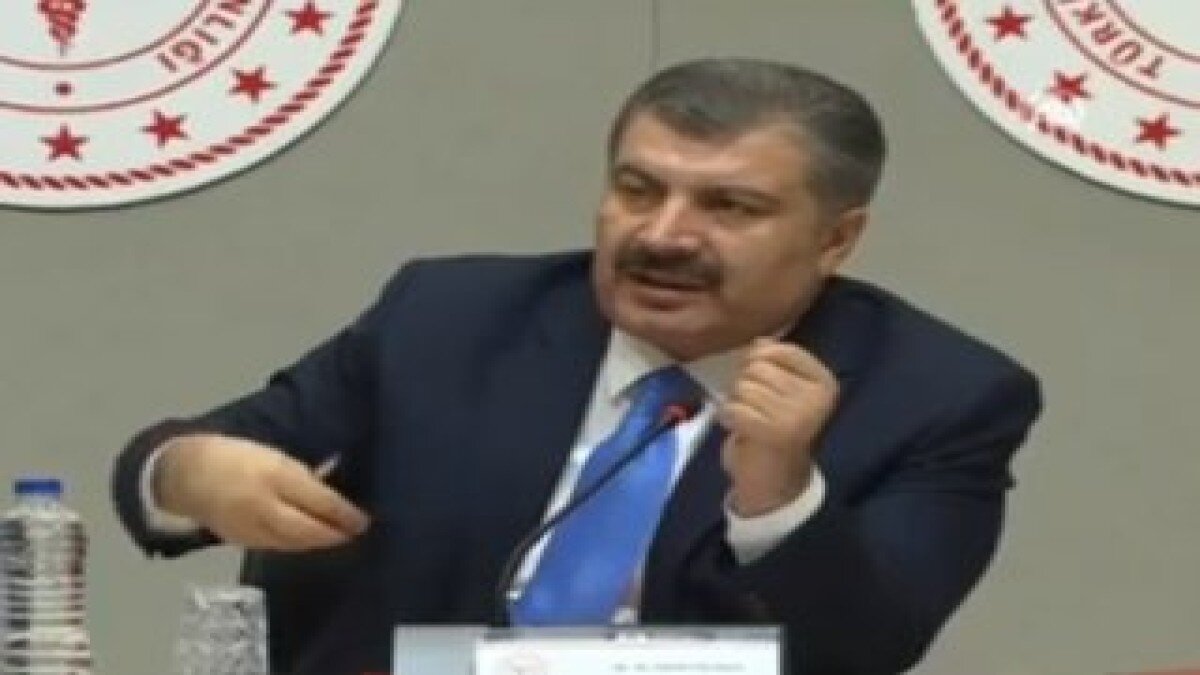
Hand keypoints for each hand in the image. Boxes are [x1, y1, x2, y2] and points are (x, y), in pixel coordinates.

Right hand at [154, 434, 369, 550]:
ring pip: (295, 542)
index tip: (364, 519)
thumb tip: (332, 489)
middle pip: (309, 528)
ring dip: (320, 542)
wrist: (187, 475)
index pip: (319, 500)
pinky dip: (298, 545)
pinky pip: (278, 546)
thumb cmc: (237, 457)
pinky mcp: (242, 541)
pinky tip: (310, 541)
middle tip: (357, 533)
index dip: (344, 513)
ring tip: (340, 538)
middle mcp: (264, 505)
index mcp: (275, 476)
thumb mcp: (275, 456)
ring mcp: (252, 527)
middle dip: (336, 534)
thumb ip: (304, 475)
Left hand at [720, 338, 837, 516]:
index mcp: (824, 383)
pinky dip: (727, 417)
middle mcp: (816, 398)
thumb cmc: (774, 430)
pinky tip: (739, 430)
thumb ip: (774, 363)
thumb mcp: (781, 391)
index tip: (762, 385)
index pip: (783, 350)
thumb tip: (759, 342)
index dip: (759, 360)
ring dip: (735, 403)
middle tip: (754, 409)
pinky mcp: (774, 432)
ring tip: (748, 420)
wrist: (774, 483)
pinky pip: (733, 407)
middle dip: (744, 385)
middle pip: (758, 367)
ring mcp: (798, 416)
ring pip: (743, 386)